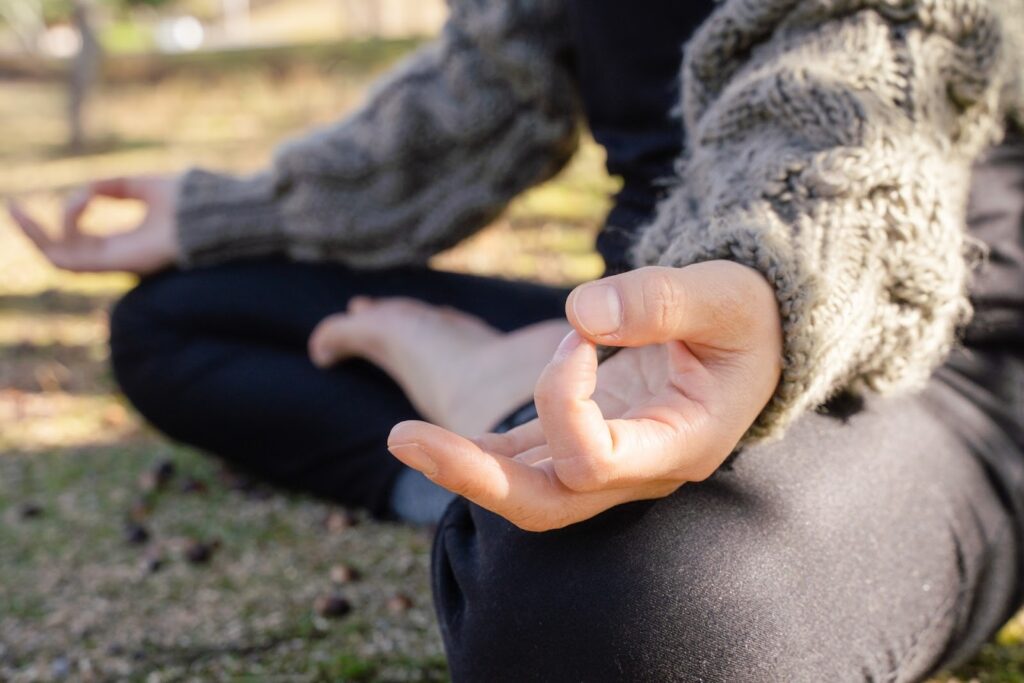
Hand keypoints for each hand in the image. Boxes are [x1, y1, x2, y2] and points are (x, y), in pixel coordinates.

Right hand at [7, 175, 179, 273]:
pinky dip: (64, 231)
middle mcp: (115, 255)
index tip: (78, 190)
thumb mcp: (141, 185)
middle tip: (11, 205)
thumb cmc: (185, 201)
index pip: (80, 238)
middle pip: (60, 252)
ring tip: (19, 209)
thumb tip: (86, 189)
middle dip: (32, 231)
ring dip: (36, 234)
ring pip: (58, 259)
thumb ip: (112, 186)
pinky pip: (72, 259)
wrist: (207, 214)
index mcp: (123, 240)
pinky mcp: (115, 265)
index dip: (63, 215)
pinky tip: (72, 205)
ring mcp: (114, 262)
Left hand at [387, 261, 783, 530]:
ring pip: (528, 491)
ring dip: (464, 466)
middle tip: (401, 437)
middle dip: (474, 477)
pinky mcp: (585, 443)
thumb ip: (661, 300)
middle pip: (547, 505)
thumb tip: (581, 312)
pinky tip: (435, 434)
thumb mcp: (724, 295)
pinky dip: (482, 451)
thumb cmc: (744, 319)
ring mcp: (609, 463)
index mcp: (681, 445)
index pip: (595, 459)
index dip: (563, 396)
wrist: (750, 343)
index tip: (574, 334)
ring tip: (402, 435)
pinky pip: (526, 461)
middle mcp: (639, 470)